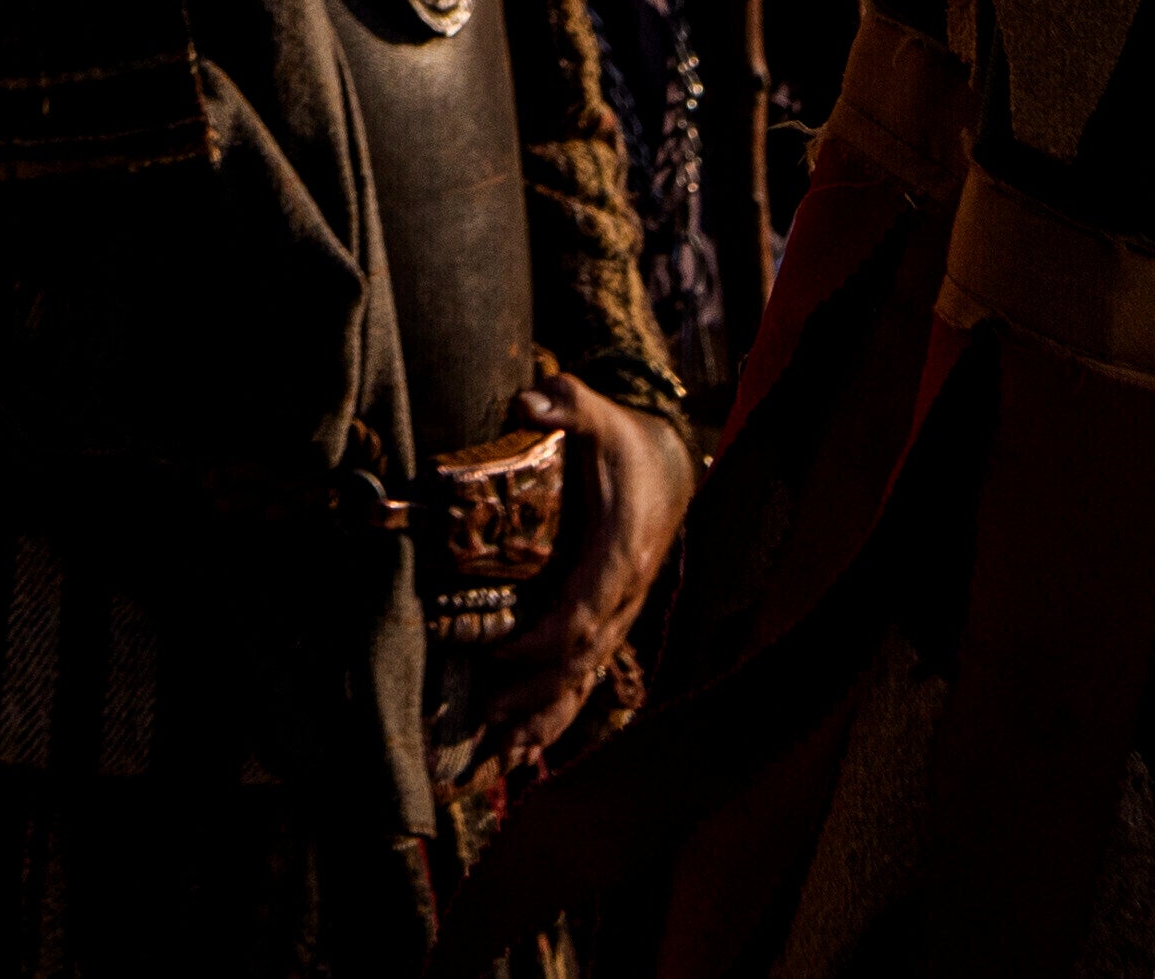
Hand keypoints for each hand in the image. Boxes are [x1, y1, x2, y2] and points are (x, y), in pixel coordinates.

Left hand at [445, 379, 694, 805]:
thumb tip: (533, 400)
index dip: (541, 641)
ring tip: (505, 753)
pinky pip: (589, 676)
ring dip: (547, 716)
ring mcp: (622, 614)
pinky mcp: (614, 623)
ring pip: (586, 678)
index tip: (498, 655)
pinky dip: (561, 713)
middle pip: (580, 660)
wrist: (669, 462)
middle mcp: (624, 595)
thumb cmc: (623, 442)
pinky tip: (529, 748)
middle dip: (535, 692)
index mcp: (618, 554)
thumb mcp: (596, 412)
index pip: (580, 613)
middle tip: (485, 715)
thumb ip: (566, 405)